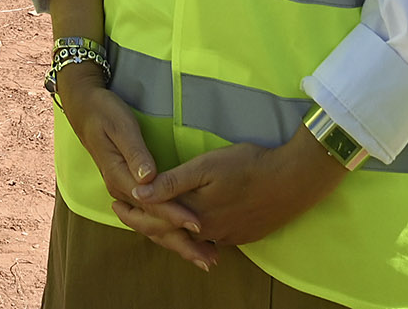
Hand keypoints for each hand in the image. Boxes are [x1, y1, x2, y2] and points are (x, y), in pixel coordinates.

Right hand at [53, 69, 207, 268]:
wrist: (84, 109)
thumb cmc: (104, 113)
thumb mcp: (120, 126)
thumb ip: (135, 152)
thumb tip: (148, 178)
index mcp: (120, 177)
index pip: (152, 202)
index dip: (176, 214)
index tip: (198, 225)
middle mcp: (121, 190)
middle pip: (153, 223)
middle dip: (181, 242)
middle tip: (210, 260)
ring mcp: (124, 191)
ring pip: (152, 224)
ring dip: (177, 242)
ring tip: (204, 257)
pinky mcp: (129, 189)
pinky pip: (150, 216)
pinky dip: (168, 230)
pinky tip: (184, 238)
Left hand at [131, 134, 348, 252]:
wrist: (293, 180)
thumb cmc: (248, 165)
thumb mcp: (206, 166)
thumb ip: (172, 182)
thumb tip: (138, 192)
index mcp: (195, 214)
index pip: (154, 221)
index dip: (132, 213)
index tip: (114, 204)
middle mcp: (208, 232)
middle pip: (169, 234)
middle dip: (145, 225)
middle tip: (124, 214)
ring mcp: (228, 237)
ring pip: (189, 240)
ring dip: (168, 233)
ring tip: (153, 224)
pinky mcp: (243, 236)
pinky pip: (210, 241)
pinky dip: (193, 238)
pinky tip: (192, 232)